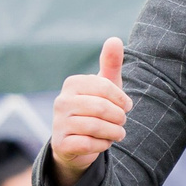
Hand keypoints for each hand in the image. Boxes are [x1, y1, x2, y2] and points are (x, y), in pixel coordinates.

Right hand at [50, 37, 131, 185]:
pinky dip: (102, 146)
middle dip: (119, 118)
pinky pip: (89, 144)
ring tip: (117, 133)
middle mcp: (61, 101)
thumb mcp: (106, 86)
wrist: (78, 142)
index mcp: (73, 84)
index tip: (126, 106)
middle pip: (102, 109)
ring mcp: (58, 122)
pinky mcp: (61, 143)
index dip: (122, 99)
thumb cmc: (96, 109)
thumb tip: (115, 39)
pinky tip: (102, 143)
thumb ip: (111, 64)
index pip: (105, 87)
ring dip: (114, 133)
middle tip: (122, 122)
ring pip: (96, 127)